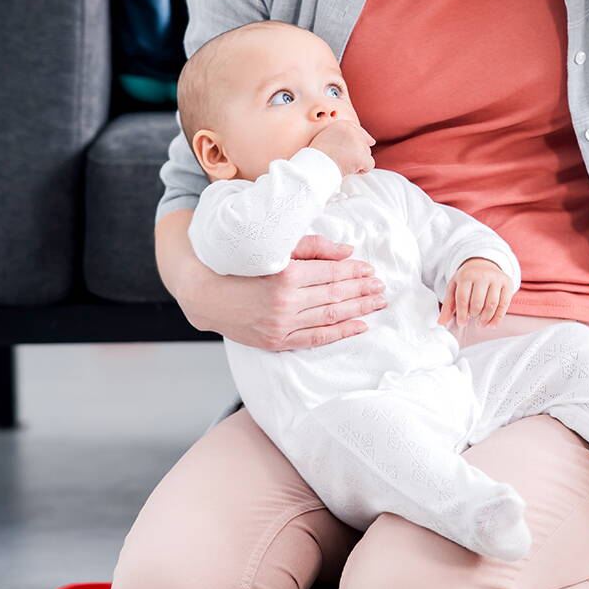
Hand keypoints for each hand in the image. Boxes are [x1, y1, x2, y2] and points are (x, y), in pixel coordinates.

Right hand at [185, 230, 387, 351]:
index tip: (370, 269)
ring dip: (358, 309)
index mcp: (286, 274)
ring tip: (377, 303)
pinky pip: (315, 339)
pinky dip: (339, 333)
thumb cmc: (242, 265)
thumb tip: (348, 251)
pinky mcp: (276, 342)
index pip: (331, 273)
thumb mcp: (276, 246)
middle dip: (362, 290)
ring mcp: (281, 325)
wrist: (207, 295)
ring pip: (330, 316)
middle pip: (335, 295)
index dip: (354, 271)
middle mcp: (286, 303)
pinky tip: (359, 326)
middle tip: (382, 287)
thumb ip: (314, 247)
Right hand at [309, 118, 375, 176]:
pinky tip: (350, 171)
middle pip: (363, 143)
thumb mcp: (327, 137)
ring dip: (358, 161)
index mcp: (342, 124)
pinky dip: (362, 170)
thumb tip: (373, 141)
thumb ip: (345, 135)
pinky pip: (370, 165)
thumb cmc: (318, 155)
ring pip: (366, 154)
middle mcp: (352, 131)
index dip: (357, 142)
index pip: (358, 130)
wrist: (314, 166)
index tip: (351, 152)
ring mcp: (358, 143)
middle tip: (341, 160)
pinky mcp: (361, 157)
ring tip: (342, 164)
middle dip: (355, 153)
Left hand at [437, 258, 512, 329]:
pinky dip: (497, 318)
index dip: (462, 314)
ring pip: (491, 305)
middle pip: (478, 303)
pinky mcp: (507, 283)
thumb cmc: (467, 279)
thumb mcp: (454, 287)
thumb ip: (448, 305)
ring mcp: (496, 278)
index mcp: (466, 275)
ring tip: (480, 323)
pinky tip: (491, 324)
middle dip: (474, 315)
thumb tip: (441, 322)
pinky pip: (504, 305)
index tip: (461, 323)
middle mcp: (482, 275)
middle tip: (472, 317)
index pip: (463, 298)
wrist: (484, 263)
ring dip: (485, 318)